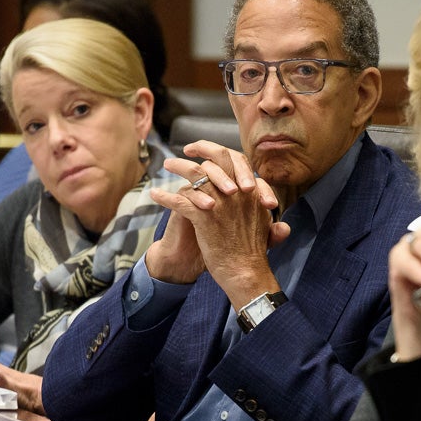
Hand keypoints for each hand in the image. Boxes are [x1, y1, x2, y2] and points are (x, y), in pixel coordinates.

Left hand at [153, 142, 288, 306]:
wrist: (245, 272)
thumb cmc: (253, 253)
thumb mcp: (264, 226)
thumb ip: (262, 212)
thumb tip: (266, 203)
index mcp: (251, 191)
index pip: (235, 160)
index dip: (219, 152)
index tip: (207, 153)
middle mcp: (237, 192)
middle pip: (216, 158)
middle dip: (200, 148)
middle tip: (186, 149)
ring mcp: (220, 203)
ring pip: (195, 175)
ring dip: (178, 167)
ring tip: (166, 165)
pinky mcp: (204, 218)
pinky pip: (179, 200)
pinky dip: (165, 196)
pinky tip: (155, 194)